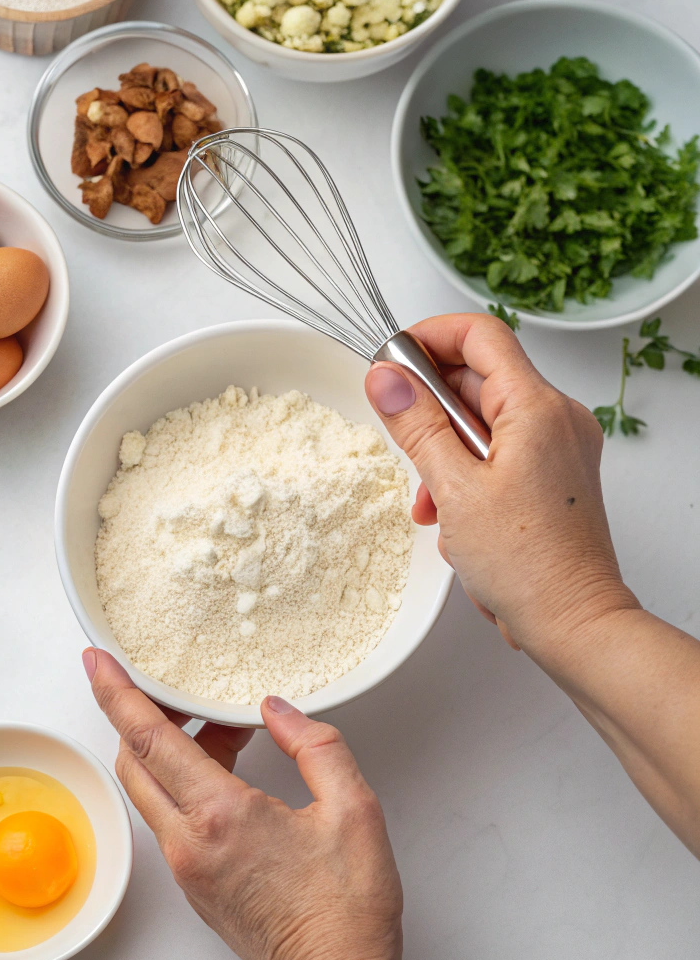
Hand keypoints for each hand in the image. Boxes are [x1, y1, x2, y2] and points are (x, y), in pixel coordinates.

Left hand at [83, 648, 409, 959]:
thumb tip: (276, 710)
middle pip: (134, 762)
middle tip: (170, 685)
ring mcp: (188, 870)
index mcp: (219, 817)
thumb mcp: (353, 808)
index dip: (116, 692)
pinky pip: (172, 818)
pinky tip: (227, 770)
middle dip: (139, 713)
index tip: (97, 661)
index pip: (149, 738)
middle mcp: (189, 844)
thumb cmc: (348, 909)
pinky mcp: (196, 888)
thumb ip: (314, 746)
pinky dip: (184, 782)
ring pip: (152, 791)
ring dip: (169, 749)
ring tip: (221, 727)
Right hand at [363, 313, 699, 857]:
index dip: (430, 336)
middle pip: (479, 378)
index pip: (480, 335)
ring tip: (429, 498)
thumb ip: (415, 425)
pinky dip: (466, 474)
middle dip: (430, 408)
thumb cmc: (528, 564)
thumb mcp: (453, 489)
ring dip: (443, 450)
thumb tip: (384, 377)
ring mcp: (558, 449)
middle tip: (400, 436)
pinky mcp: (552, 478)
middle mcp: (556, 419)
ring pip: (483, 421)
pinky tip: (450, 516)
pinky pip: (498, 453)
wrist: (575, 624)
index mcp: (537, 408)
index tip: (392, 360)